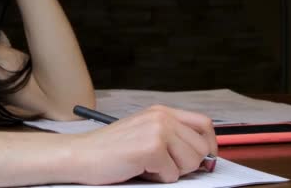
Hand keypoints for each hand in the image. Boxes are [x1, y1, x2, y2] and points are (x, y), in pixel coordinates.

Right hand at [68, 105, 217, 184]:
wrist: (81, 155)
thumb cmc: (108, 149)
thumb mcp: (143, 132)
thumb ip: (171, 135)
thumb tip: (203, 154)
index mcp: (161, 111)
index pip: (204, 124)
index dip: (209, 145)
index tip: (205, 159)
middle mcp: (161, 117)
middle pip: (202, 147)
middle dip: (188, 164)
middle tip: (164, 165)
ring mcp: (157, 131)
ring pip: (191, 162)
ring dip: (173, 172)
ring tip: (149, 166)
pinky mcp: (151, 148)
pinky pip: (172, 174)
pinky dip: (158, 178)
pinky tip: (140, 169)